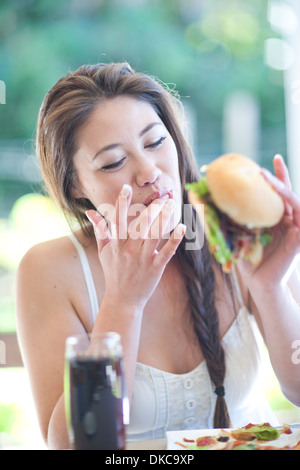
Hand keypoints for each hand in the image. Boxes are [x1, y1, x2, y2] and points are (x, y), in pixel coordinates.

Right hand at [86, 184, 185, 309]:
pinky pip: (166, 252)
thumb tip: (91, 211)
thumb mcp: (103, 251)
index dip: (122, 203)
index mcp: (116, 244)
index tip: (126, 187)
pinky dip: (174, 240)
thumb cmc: (113, 273)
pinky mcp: (155, 268)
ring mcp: (142, 259)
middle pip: (140, 225)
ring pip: (153, 235)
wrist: (122, 300)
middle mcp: (128, 250)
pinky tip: (181, 228)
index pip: (118, 220)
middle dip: (150, 209)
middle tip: (162, 195)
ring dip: (163, 219)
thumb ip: (100, 230)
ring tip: (171, 204)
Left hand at [239, 154, 299, 288]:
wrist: (260, 284)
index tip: (272, 157)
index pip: (278, 193)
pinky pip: (299, 216)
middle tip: (260, 169)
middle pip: (286, 193)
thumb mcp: (237, 236)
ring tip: (265, 179)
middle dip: (277, 178)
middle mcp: (288, 220)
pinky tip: (284, 196)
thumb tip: (203, 203)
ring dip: (281, 188)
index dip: (277, 176)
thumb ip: (228, 221)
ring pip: (293, 200)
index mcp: (275, 219)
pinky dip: (292, 204)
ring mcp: (296, 228)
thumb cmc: (248, 261)